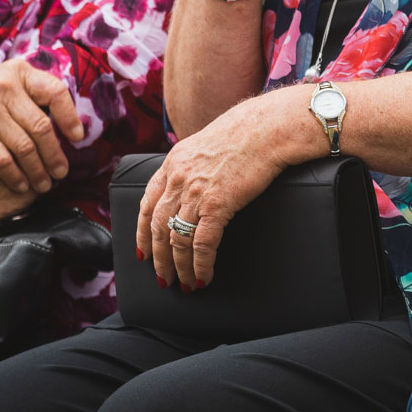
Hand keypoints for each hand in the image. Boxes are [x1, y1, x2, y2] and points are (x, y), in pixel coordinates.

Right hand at [0, 59, 84, 193]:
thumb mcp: (2, 84)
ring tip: (44, 184)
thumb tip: (69, 119)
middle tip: (62, 173)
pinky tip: (21, 184)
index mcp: (18, 72)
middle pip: (42, 127)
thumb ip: (30, 96)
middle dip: (55, 155)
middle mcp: (4, 87)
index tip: (78, 138)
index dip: (70, 117)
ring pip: (25, 146)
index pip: (56, 92)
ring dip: (38, 170)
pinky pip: (2, 158)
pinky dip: (15, 175)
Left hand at [135, 89, 306, 289]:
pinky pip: (202, 244)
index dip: (142, 233)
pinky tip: (203, 277)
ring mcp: (196, 193)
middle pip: (158, 228)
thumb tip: (196, 180)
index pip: (146, 205)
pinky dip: (200, 265)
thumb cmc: (247, 131)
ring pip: (177, 241)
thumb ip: (194, 164)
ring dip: (179, 268)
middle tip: (163, 278)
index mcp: (173, 163)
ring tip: (184, 284)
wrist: (268, 127)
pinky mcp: (217, 205)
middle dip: (159, 259)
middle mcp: (178, 179)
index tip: (143, 252)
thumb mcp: (207, 143)